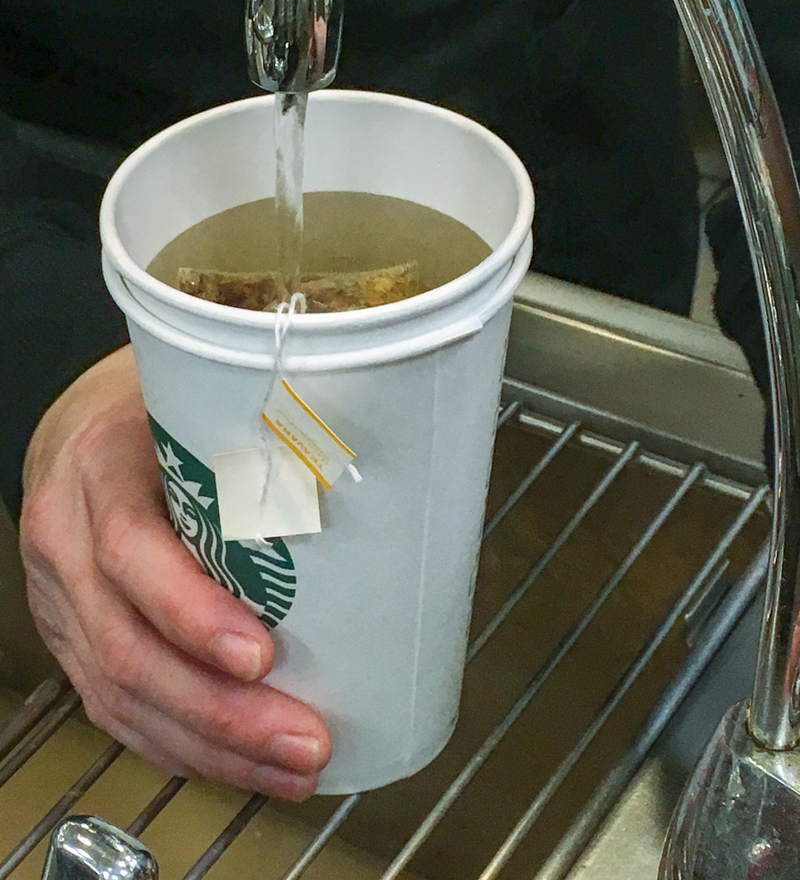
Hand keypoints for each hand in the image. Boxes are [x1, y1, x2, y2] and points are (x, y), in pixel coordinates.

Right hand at [20, 346, 330, 798]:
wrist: (77, 432)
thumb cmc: (153, 411)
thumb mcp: (197, 403)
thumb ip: (259, 442)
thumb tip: (382, 478)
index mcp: (102, 467)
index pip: (130, 548)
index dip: (191, 611)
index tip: (261, 654)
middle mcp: (68, 539)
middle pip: (127, 647)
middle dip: (221, 712)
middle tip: (303, 739)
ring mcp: (61, 599)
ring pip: (118, 694)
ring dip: (210, 747)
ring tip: (287, 768)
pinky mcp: (70, 639)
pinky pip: (112, 708)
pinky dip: (179, 746)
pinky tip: (235, 764)